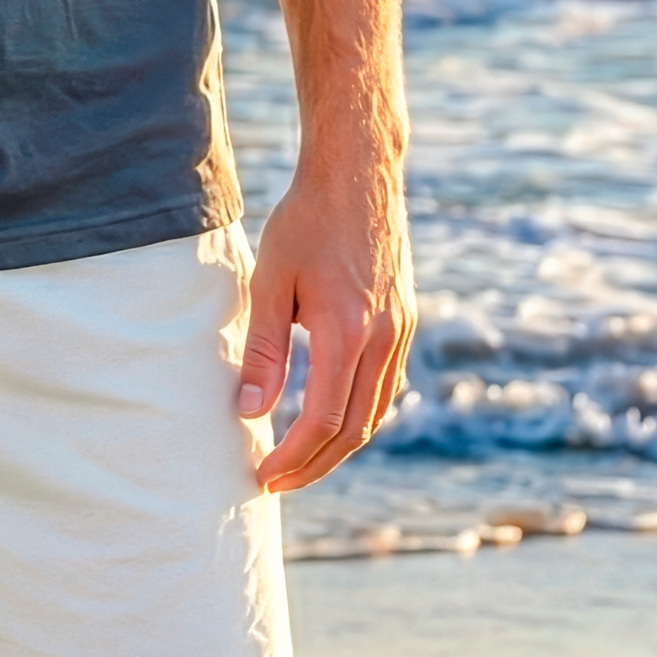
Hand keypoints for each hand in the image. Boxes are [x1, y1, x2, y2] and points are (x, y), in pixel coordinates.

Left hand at [236, 153, 412, 492]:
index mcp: (347, 331)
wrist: (358, 175)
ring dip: (340, 445)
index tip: (263, 475)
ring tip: (300, 459)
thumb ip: (263, 349)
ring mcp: (401, 331)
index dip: (293, 457)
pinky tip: (331, 416)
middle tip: (277, 481)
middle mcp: (384, 339)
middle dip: (315, 464)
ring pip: (376, 412)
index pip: (323, 420)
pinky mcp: (405, 320)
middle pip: (356, 430)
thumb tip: (251, 411)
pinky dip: (359, 413)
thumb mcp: (270, 281)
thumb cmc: (306, 221)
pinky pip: (386, 385)